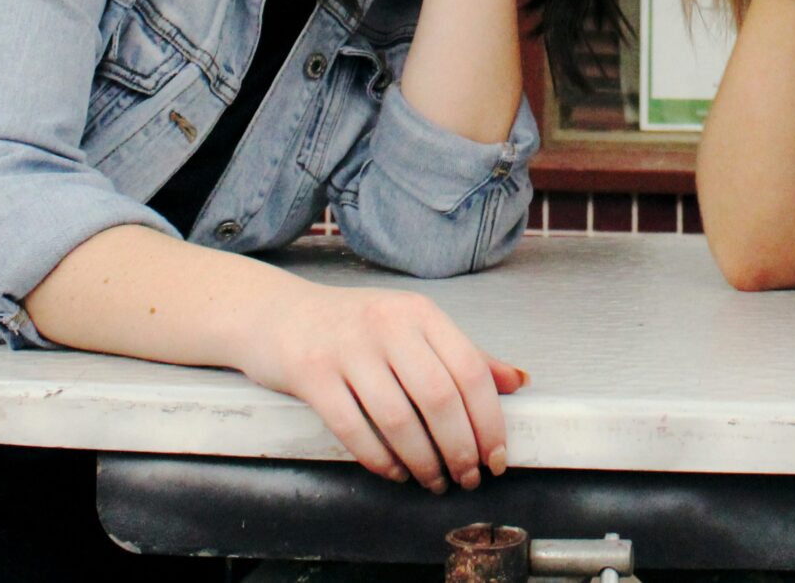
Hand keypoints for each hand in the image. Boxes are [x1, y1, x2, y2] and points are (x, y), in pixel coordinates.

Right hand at [241, 281, 528, 490]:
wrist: (276, 315)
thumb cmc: (351, 326)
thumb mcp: (411, 326)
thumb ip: (462, 353)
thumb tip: (517, 381)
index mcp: (419, 312)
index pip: (470, 370)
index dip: (489, 420)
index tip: (496, 457)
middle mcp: (387, 325)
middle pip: (439, 398)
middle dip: (460, 448)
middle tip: (468, 478)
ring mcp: (347, 349)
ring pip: (398, 419)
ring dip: (423, 462)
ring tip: (434, 481)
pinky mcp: (312, 375)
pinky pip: (354, 430)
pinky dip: (381, 460)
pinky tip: (395, 472)